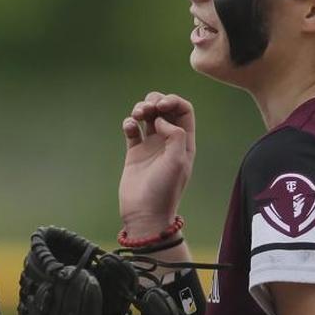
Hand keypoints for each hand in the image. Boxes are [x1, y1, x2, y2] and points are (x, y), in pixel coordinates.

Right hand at [118, 92, 195, 236]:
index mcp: (184, 142)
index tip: (161, 105)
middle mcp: (168, 141)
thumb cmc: (164, 190)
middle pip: (165, 109)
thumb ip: (174, 135)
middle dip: (155, 101)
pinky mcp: (134, 153)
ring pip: (147, 116)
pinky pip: (132, 130)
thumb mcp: (178, 161)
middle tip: (147, 109)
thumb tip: (160, 119)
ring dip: (141, 108)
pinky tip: (129, 128)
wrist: (145, 213)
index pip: (184, 110)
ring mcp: (151, 146)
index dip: (173, 101)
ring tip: (136, 116)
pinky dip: (129, 123)